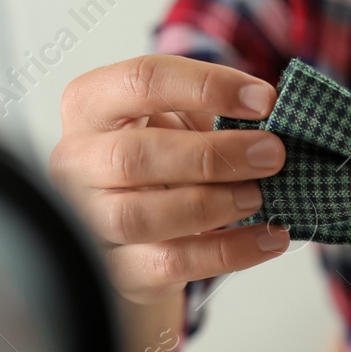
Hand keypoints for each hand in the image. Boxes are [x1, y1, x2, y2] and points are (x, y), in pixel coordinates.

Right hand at [49, 55, 289, 304]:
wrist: (141, 230)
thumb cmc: (162, 163)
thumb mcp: (180, 122)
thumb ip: (214, 113)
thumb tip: (274, 114)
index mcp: (91, 105)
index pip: (142, 82)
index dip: (207, 87)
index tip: (264, 101)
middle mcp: (77, 161)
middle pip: (133, 157)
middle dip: (211, 155)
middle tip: (270, 155)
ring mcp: (88, 219)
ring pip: (140, 217)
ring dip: (211, 205)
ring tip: (260, 197)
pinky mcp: (118, 269)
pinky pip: (170, 263)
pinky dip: (229, 251)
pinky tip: (268, 237)